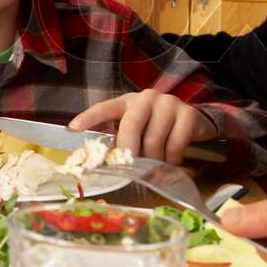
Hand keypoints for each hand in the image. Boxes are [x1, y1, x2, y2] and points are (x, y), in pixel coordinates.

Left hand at [69, 89, 217, 163]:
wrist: (193, 120)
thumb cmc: (157, 127)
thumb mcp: (138, 129)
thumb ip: (123, 140)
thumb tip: (109, 165)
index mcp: (127, 102)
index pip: (105, 108)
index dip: (89, 117)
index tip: (73, 127)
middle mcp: (145, 98)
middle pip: (130, 126)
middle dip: (128, 150)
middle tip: (130, 168)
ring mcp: (168, 103)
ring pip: (154, 140)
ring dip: (154, 160)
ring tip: (156, 165)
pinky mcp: (188, 114)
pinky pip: (175, 144)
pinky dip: (172, 159)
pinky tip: (173, 161)